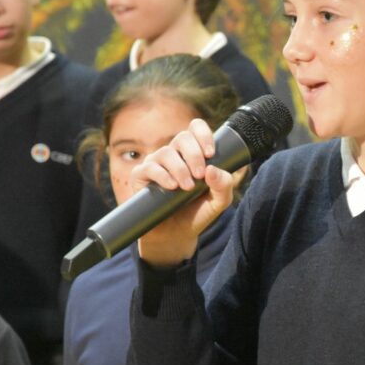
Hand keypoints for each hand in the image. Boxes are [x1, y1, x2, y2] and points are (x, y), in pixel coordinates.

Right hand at [131, 118, 236, 266]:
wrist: (176, 236)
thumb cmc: (197, 213)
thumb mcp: (219, 201)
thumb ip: (224, 185)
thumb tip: (213, 168)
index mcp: (193, 154)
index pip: (195, 128)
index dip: (203, 134)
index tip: (211, 153)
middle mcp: (173, 155)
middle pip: (182, 138)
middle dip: (194, 154)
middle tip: (200, 175)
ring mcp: (155, 164)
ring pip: (166, 152)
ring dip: (180, 169)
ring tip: (187, 188)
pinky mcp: (140, 177)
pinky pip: (148, 167)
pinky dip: (162, 176)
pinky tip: (171, 187)